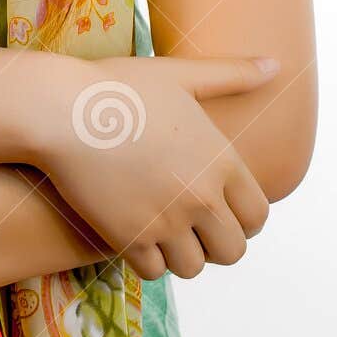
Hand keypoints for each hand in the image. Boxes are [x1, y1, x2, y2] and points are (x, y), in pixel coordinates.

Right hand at [30, 54, 278, 281]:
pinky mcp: (130, 238)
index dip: (243, 219)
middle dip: (215, 242)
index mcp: (220, 160)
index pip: (258, 216)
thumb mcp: (179, 75)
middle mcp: (201, 196)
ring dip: (180, 253)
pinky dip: (146, 259)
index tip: (222, 212)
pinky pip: (153, 271)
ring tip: (163, 229)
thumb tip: (277, 65)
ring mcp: (166, 221)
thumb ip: (231, 75)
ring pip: (193, 266)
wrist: (60, 110)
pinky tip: (134, 234)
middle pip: (232, 250)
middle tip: (192, 226)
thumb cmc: (118, 86)